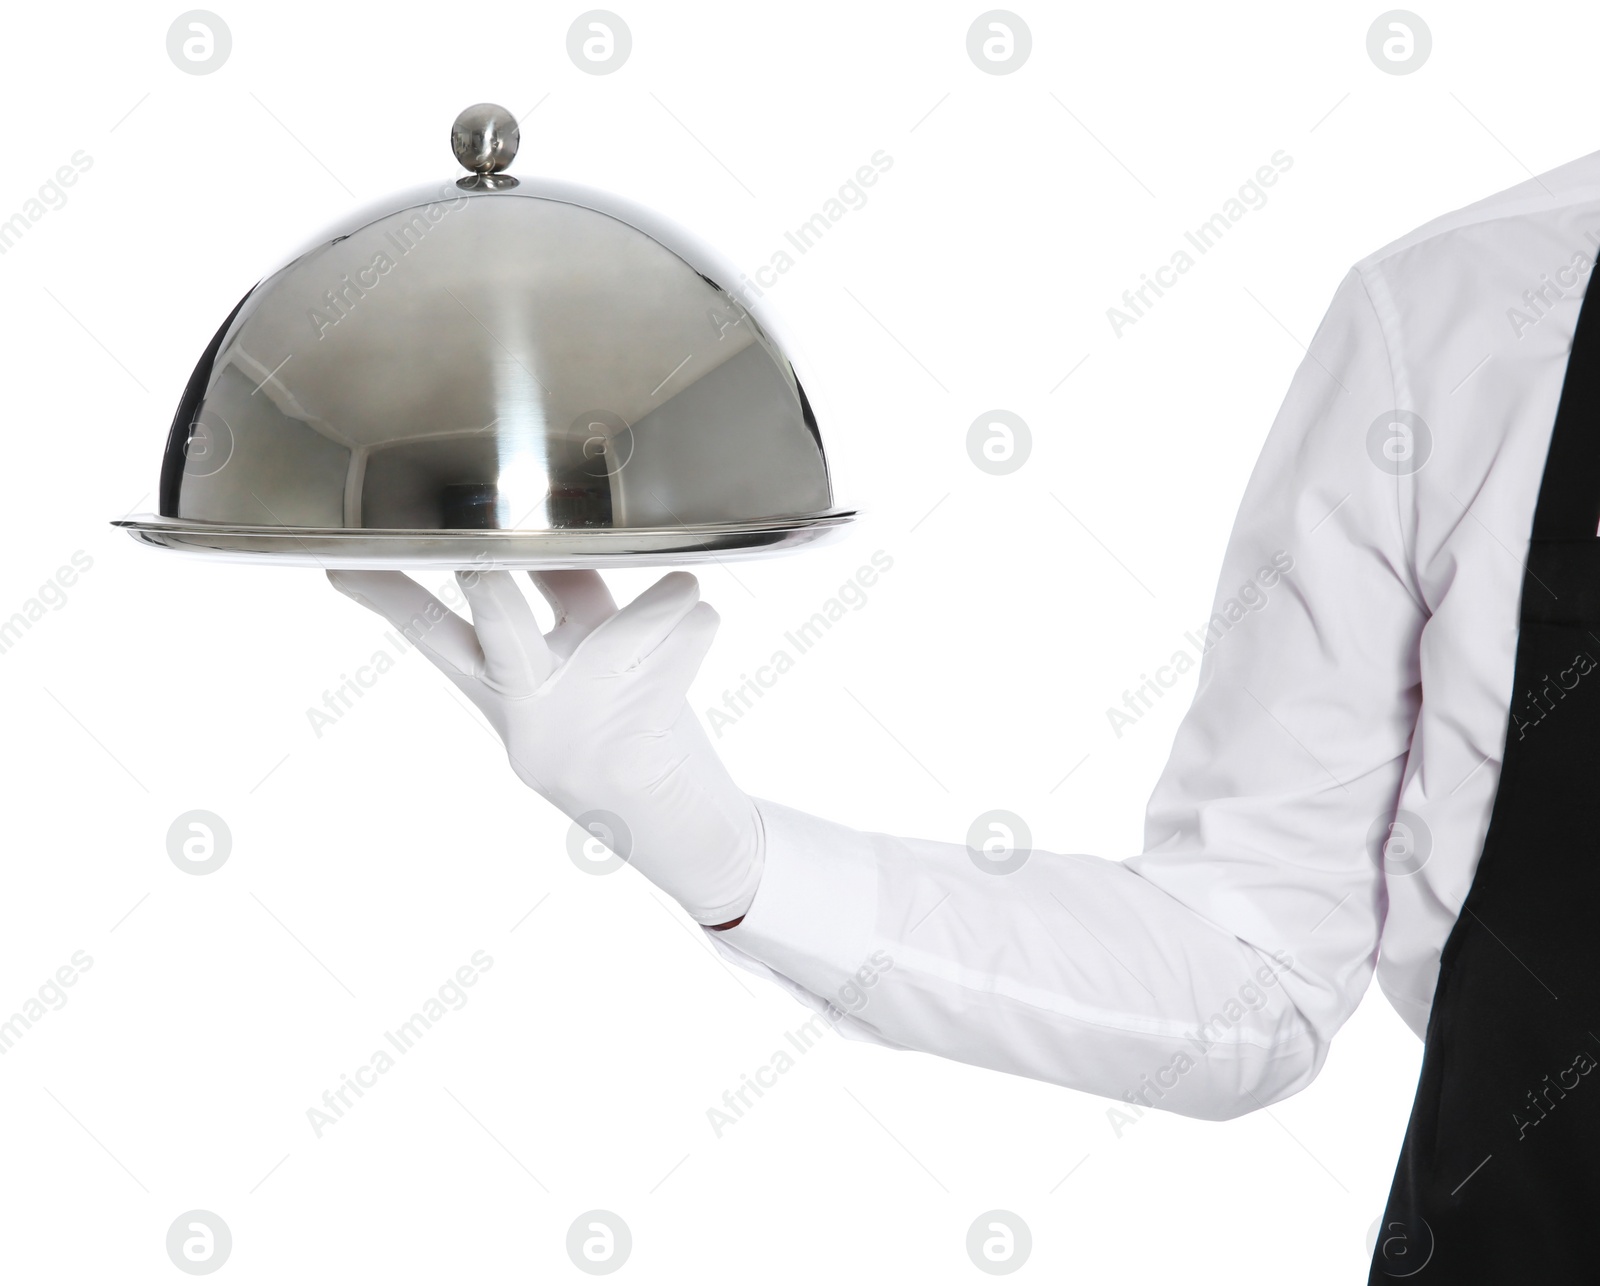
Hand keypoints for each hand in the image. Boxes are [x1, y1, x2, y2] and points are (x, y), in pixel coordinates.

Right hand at [326, 567, 762, 926]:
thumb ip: (572, 602)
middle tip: (478, 562)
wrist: (688, 836)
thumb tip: (570, 535)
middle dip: (490, 589)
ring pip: (614, 632)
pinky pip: (674, 646)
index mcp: (505, 691)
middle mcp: (528, 712)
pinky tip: (700, 628)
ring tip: (680, 591)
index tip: (341, 561)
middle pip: (492, 628)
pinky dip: (694, 625)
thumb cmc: (639, 734)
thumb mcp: (590, 665)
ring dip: (657, 604)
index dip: (389, 594)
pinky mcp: (627, 751)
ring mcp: (573, 735)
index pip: (433, 634)